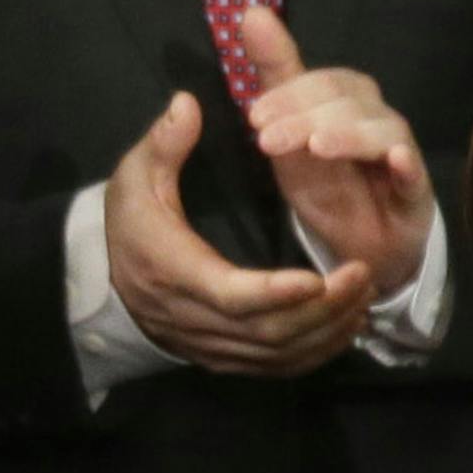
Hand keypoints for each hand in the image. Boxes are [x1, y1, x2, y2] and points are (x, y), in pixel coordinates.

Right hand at [105, 92, 373, 375]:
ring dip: (327, 329)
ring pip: (279, 354)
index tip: (319, 276)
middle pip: (270, 332)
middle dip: (322, 309)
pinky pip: (278, 367)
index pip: (234, 296)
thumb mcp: (134, 177)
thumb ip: (163, 144)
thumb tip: (188, 105)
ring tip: (364, 293)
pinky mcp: (227, 360)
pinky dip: (317, 351)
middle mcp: (199, 322)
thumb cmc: (130, 226)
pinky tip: (345, 324)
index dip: (277, 292)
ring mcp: (215, 348)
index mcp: (179, 276)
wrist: (109, 287)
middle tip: (362, 274)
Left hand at [243, 7, 435, 293]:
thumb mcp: (290, 135)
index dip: (288, 95)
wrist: (363, 246)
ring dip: (347, 136)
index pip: (320, 84)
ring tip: (318, 147)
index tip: (254, 117)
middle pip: (346, 103)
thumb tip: (252, 11)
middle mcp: (375, 117)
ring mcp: (398, 150)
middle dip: (305, 118)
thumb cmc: (329, 184)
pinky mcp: (415, 188)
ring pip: (379, 132)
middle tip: (267, 141)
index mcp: (346, 99)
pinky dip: (405, 163)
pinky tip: (394, 160)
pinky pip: (413, 172)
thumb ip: (277, 76)